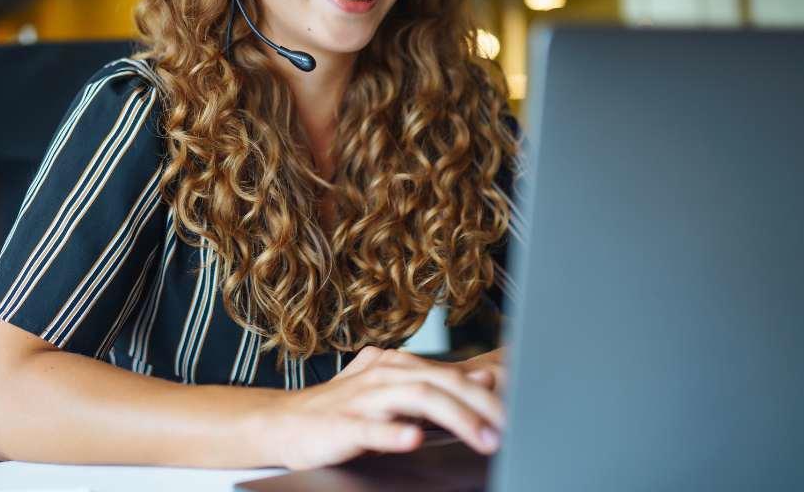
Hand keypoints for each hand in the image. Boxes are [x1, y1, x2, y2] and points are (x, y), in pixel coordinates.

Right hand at [259, 346, 504, 469]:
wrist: (283, 422)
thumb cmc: (341, 411)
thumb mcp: (392, 392)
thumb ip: (435, 383)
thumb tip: (482, 374)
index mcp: (396, 366)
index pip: (450, 375)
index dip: (488, 394)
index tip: (520, 411)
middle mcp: (382, 375)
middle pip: (440, 382)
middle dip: (479, 405)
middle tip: (509, 428)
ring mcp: (361, 399)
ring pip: (414, 398)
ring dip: (453, 417)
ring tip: (481, 436)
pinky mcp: (341, 425)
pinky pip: (370, 427)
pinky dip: (393, 432)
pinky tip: (413, 438)